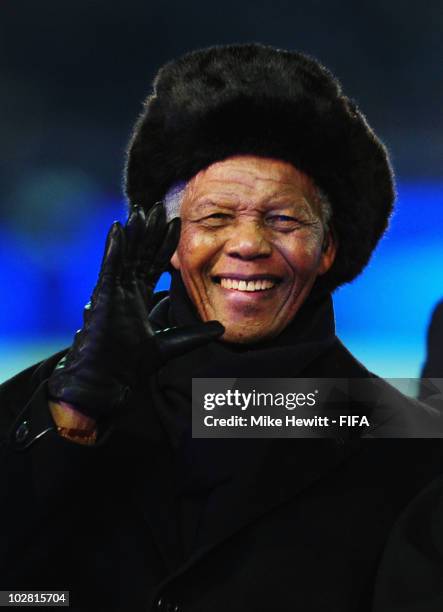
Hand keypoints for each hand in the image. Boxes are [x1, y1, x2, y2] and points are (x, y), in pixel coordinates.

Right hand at [47, 204, 223, 420]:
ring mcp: (113, 291)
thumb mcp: (170, 345)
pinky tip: (120, 228)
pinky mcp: (103, 296)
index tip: (176, 225)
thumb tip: (220, 328)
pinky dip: (115, 247)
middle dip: (150, 232)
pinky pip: (110, 266)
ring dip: (134, 233)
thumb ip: (193, 335)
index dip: (165, 246)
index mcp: (139, 298)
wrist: (106, 381)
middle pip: (140, 254)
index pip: (154, 265)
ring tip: (142, 210)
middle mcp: (125, 291)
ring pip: (126, 255)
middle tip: (159, 208)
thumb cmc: (130, 365)